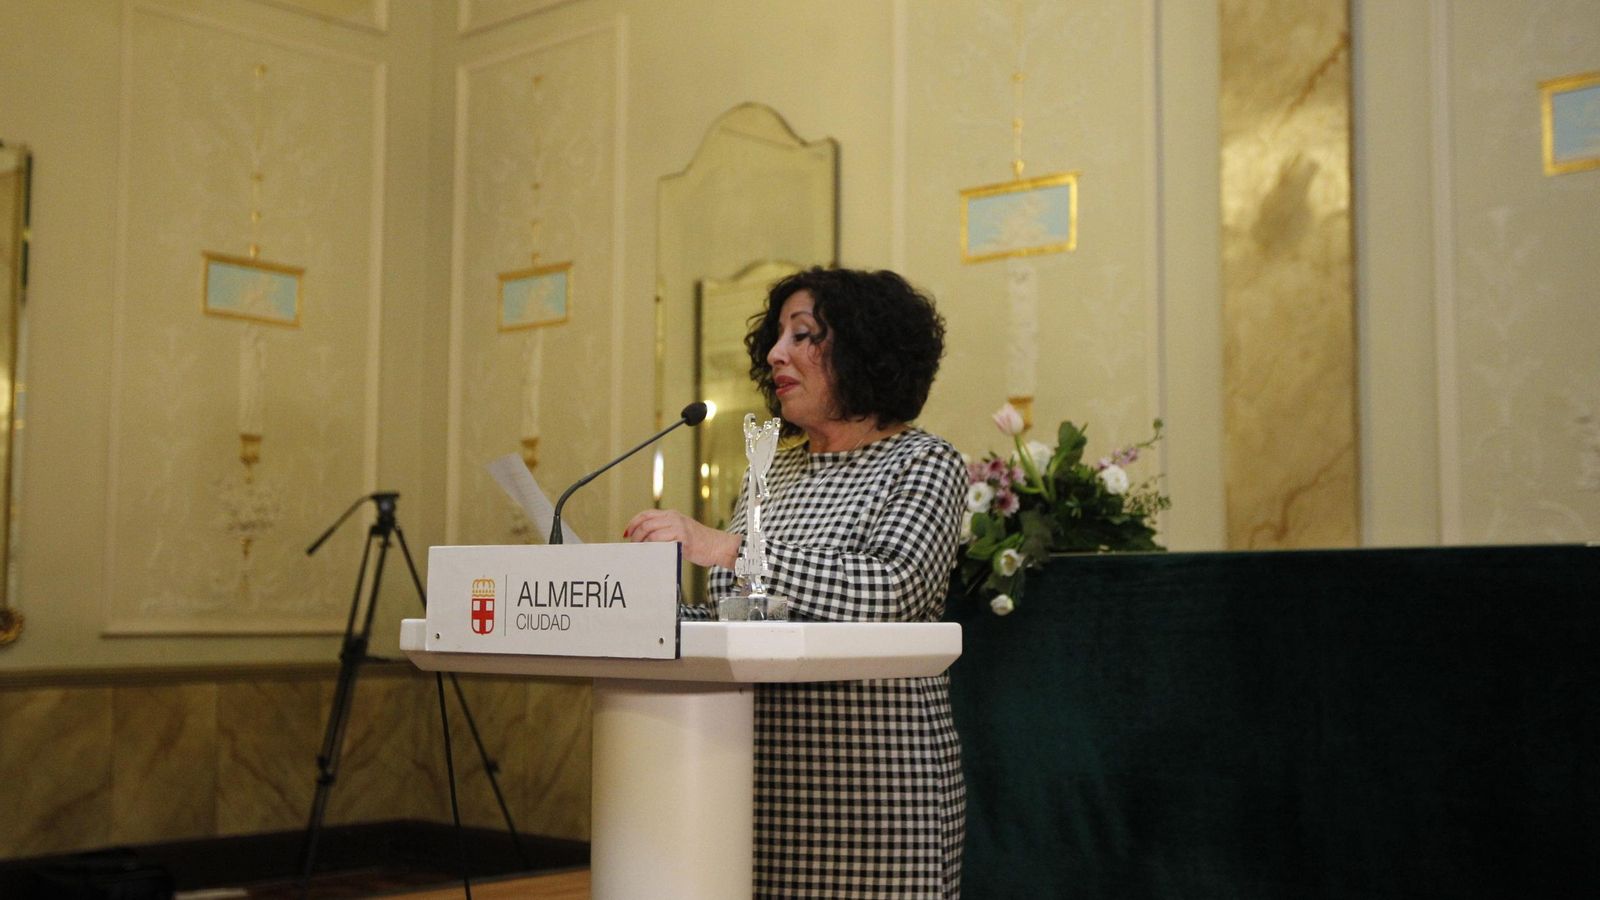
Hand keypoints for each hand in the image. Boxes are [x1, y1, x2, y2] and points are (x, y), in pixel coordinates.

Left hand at [623, 509, 740, 569]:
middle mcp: (674, 518)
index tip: (626, 533)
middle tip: (633, 545)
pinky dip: (652, 547)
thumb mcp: (680, 530)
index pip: (646, 514)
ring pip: (651, 532)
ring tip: (641, 550)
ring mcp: (678, 527)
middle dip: (635, 535)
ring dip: (642, 542)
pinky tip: (651, 553)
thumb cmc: (700, 542)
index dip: (633, 523)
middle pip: (646, 523)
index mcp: (671, 515)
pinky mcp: (682, 537)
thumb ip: (665, 531)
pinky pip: (661, 541)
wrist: (717, 546)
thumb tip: (644, 540)